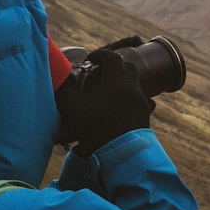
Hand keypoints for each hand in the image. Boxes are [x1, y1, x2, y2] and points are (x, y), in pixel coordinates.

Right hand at [56, 41, 153, 158]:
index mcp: (116, 81)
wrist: (120, 155)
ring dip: (123, 79)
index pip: (111, 56)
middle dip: (114, 64)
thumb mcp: (73, 110)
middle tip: (101, 71)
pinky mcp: (145, 113)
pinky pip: (141, 97)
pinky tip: (122, 104)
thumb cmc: (95, 130)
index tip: (91, 59)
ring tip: (110, 88)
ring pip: (135, 81)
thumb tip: (63, 79)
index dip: (100, 54)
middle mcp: (132, 86)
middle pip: (127, 65)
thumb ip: (65, 91)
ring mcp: (141, 100)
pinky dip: (131, 94)